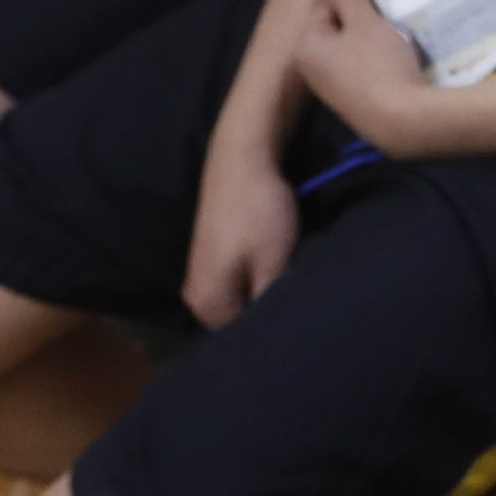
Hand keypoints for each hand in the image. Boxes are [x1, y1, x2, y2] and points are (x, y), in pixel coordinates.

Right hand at [184, 143, 300, 327]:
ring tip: (292, 288)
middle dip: (266, 315)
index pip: (241, 339)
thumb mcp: (275, 262)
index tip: (298, 328)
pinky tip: (278, 269)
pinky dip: (257, 278)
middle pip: (237, 320)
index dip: (271, 335)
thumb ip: (271, 303)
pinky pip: (238, 281)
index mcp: (206, 304)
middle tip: (299, 308)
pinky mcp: (213, 254)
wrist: (243, 156)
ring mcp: (202, 273)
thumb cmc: (260, 212)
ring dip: (263, 294)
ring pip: (240, 298)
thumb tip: (278, 333)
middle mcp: (195, 295)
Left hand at [292, 0, 435, 152]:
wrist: (403, 123)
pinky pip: (362, 64)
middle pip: (335, 25)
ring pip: (350, 46)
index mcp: (306, 45)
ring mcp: (333, 87)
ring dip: (369, 31)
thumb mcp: (364, 22)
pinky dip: (376, 52)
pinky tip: (397, 47)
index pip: (322, 2)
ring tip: (395, 17)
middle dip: (359, 10)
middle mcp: (312, 68)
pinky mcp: (354, 100)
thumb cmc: (378, 66)